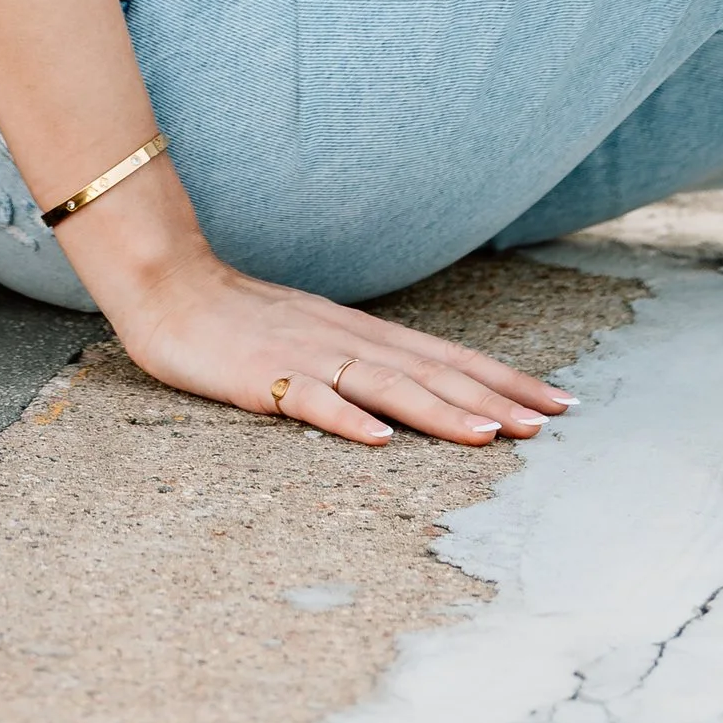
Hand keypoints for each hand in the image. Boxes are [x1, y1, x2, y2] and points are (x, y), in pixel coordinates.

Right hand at [108, 246, 573, 446]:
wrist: (167, 282)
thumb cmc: (239, 318)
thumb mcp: (313, 337)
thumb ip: (359, 361)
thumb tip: (412, 393)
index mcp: (360, 334)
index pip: (446, 357)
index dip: (503, 379)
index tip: (556, 402)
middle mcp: (345, 340)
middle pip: (431, 371)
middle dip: (495, 398)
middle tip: (551, 422)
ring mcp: (304, 357)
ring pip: (385, 385)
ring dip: (440, 411)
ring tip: (490, 434)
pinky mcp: (260, 376)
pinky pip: (307, 399)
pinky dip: (346, 417)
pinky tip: (377, 439)